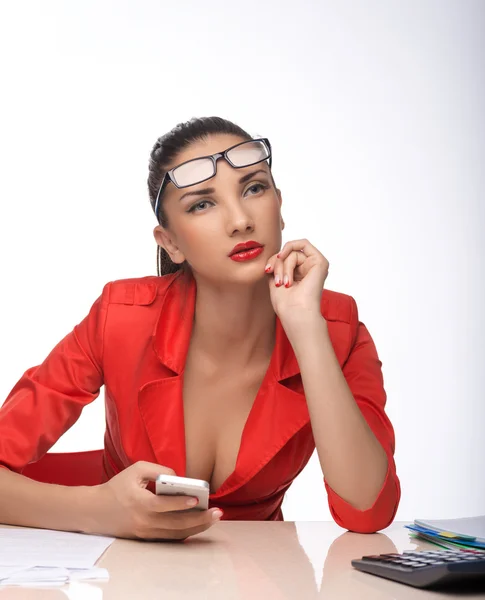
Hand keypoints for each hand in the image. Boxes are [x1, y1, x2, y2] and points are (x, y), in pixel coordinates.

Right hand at [86, 461, 222, 540]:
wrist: (94, 511)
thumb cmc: (117, 487)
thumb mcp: (136, 470)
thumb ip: (159, 471)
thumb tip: (180, 478)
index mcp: (140, 503)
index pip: (164, 505)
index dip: (181, 503)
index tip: (197, 498)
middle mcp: (143, 521)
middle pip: (176, 524)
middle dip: (199, 520)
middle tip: (217, 513)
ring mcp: (145, 533)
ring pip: (176, 534)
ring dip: (196, 528)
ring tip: (213, 519)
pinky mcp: (146, 538)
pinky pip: (169, 538)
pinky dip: (185, 533)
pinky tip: (198, 526)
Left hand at [264, 238, 328, 322]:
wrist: (295, 313)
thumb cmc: (285, 303)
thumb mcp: (276, 279)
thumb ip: (277, 265)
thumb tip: (276, 255)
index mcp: (300, 274)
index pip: (285, 258)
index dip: (273, 261)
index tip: (267, 271)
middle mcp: (309, 269)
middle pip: (288, 254)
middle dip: (277, 263)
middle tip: (277, 281)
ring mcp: (315, 265)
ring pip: (293, 251)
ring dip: (283, 266)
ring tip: (284, 282)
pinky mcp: (320, 262)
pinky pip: (303, 244)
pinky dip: (289, 249)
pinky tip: (283, 258)